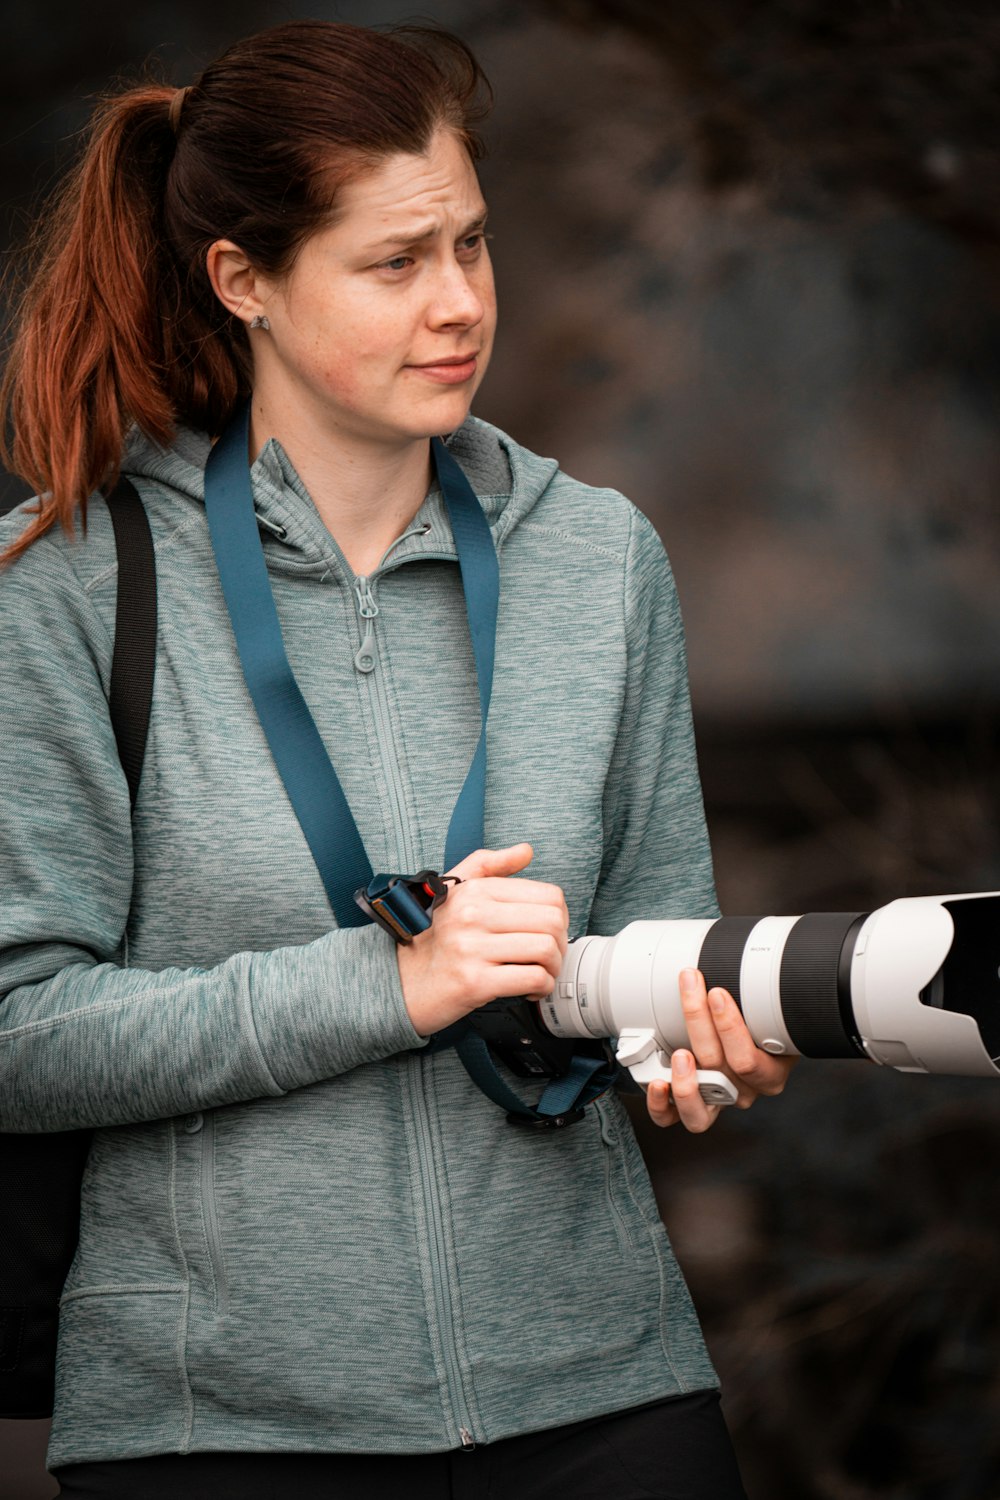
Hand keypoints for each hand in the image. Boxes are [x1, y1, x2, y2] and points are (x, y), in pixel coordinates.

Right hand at [397, 843, 568, 1036]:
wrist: (401, 982)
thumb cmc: (433, 938)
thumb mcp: (454, 891)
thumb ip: (489, 866)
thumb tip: (525, 850)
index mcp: (474, 891)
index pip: (547, 895)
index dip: (560, 916)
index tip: (550, 931)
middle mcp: (472, 915)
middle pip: (551, 922)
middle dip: (561, 943)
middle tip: (550, 955)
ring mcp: (472, 949)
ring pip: (546, 950)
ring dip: (553, 967)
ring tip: (542, 972)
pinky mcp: (474, 982)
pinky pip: (532, 979)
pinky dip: (542, 987)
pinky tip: (532, 989)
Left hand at [646, 967, 796, 1131]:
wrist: (743, 1038)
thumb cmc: (754, 1018)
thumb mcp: (767, 1004)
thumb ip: (759, 988)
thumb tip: (741, 948)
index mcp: (771, 1070)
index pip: (752, 1059)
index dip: (732, 1027)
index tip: (716, 992)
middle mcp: (745, 1090)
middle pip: (721, 1069)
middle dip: (701, 1023)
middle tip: (691, 989)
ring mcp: (717, 1103)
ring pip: (701, 1109)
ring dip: (686, 1081)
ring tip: (678, 1054)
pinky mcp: (690, 1107)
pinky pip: (675, 1119)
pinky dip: (662, 1106)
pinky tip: (656, 1083)